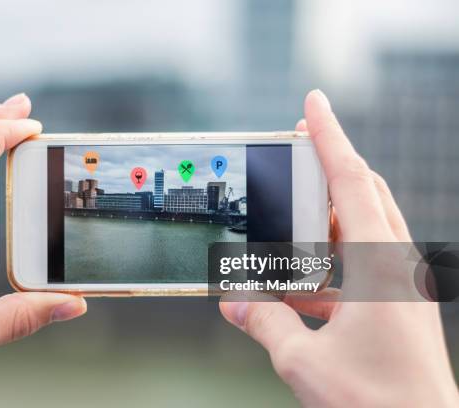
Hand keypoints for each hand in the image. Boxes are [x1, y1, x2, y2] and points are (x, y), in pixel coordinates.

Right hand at [220, 90, 458, 406]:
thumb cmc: (376, 402)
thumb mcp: (304, 359)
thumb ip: (265, 322)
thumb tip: (233, 302)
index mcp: (379, 263)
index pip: (350, 179)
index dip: (329, 136)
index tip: (313, 102)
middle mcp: (395, 264)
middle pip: (362, 193)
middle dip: (327, 165)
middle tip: (295, 147)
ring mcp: (398, 283)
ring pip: (360, 228)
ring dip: (323, 218)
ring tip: (287, 219)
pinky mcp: (395, 304)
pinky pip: (358, 265)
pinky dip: (326, 262)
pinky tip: (296, 284)